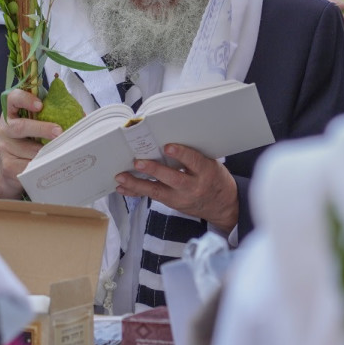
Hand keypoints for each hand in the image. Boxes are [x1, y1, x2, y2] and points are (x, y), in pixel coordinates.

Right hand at [0, 88, 62, 198]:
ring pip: (28, 149)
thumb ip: (52, 115)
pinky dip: (42, 165)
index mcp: (12, 112)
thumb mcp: (37, 124)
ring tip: (60, 152)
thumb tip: (81, 116)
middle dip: (42, 129)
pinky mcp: (7, 165)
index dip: (25, 99)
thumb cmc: (30, 140)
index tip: (40, 105)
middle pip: (20, 126)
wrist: (11, 168)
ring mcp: (4, 147)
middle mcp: (4, 128)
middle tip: (58, 132)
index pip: (13, 98)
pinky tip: (50, 165)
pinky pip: (28, 165)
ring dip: (46, 151)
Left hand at [114, 144, 238, 234]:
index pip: (194, 162)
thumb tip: (169, 139)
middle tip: (138, 161)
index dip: (181, 154)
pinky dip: (136, 192)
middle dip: (154, 170)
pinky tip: (122, 187)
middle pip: (173, 179)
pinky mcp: (172, 204)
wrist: (222, 206)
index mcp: (206, 172)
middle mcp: (193, 186)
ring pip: (157, 191)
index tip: (168, 146)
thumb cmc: (215, 178)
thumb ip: (194, 155)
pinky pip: (152, 197)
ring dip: (137, 183)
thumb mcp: (212, 164)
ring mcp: (181, 198)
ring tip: (121, 177)